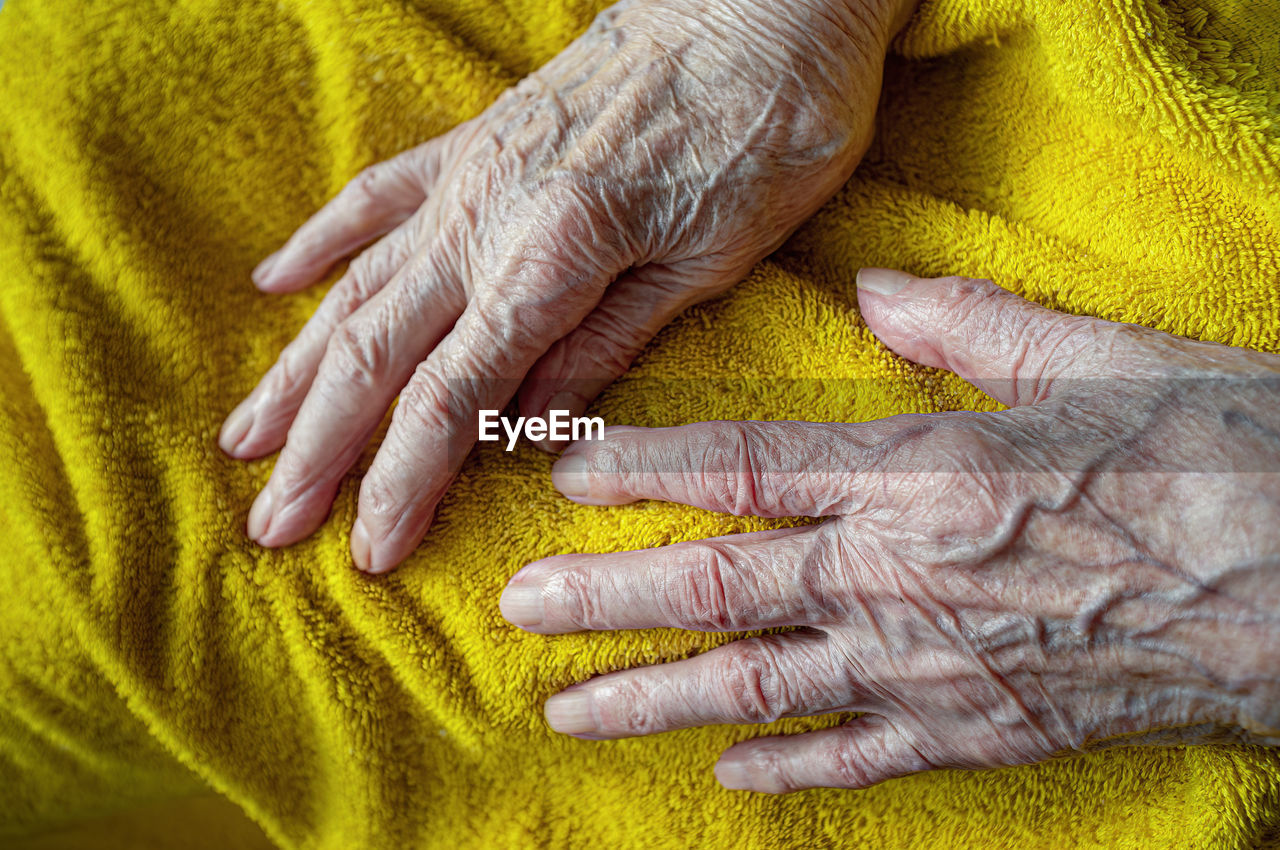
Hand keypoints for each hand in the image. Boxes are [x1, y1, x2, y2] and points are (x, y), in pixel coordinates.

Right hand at [219, 0, 917, 572]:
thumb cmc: (766, 127)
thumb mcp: (711, 256)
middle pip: (377, 353)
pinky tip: (278, 286)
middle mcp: (486, 215)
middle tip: (273, 525)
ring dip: (297, 369)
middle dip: (320, 450)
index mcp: (551, 256)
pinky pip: (377, 196)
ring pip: (358, 285)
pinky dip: (323, 245)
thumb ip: (608, 341)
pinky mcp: (477, 141)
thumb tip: (531, 426)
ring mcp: (471, 174)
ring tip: (243, 435)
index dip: (401, 482)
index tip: (369, 552)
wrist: (760, 0)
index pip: (450, 397)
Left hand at [501, 269, 1279, 792]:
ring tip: (568, 709)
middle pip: (719, 588)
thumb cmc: (1220, 457)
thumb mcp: (1096, 359)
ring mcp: (932, 668)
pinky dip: (784, 768)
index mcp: (923, 470)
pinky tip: (725, 772)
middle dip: (605, 598)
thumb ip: (968, 325)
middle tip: (516, 608)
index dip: (641, 469)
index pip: (744, 468)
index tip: (560, 472)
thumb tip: (875, 289)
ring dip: (653, 697)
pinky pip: (856, 760)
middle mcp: (901, 576)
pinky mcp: (979, 735)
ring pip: (758, 688)